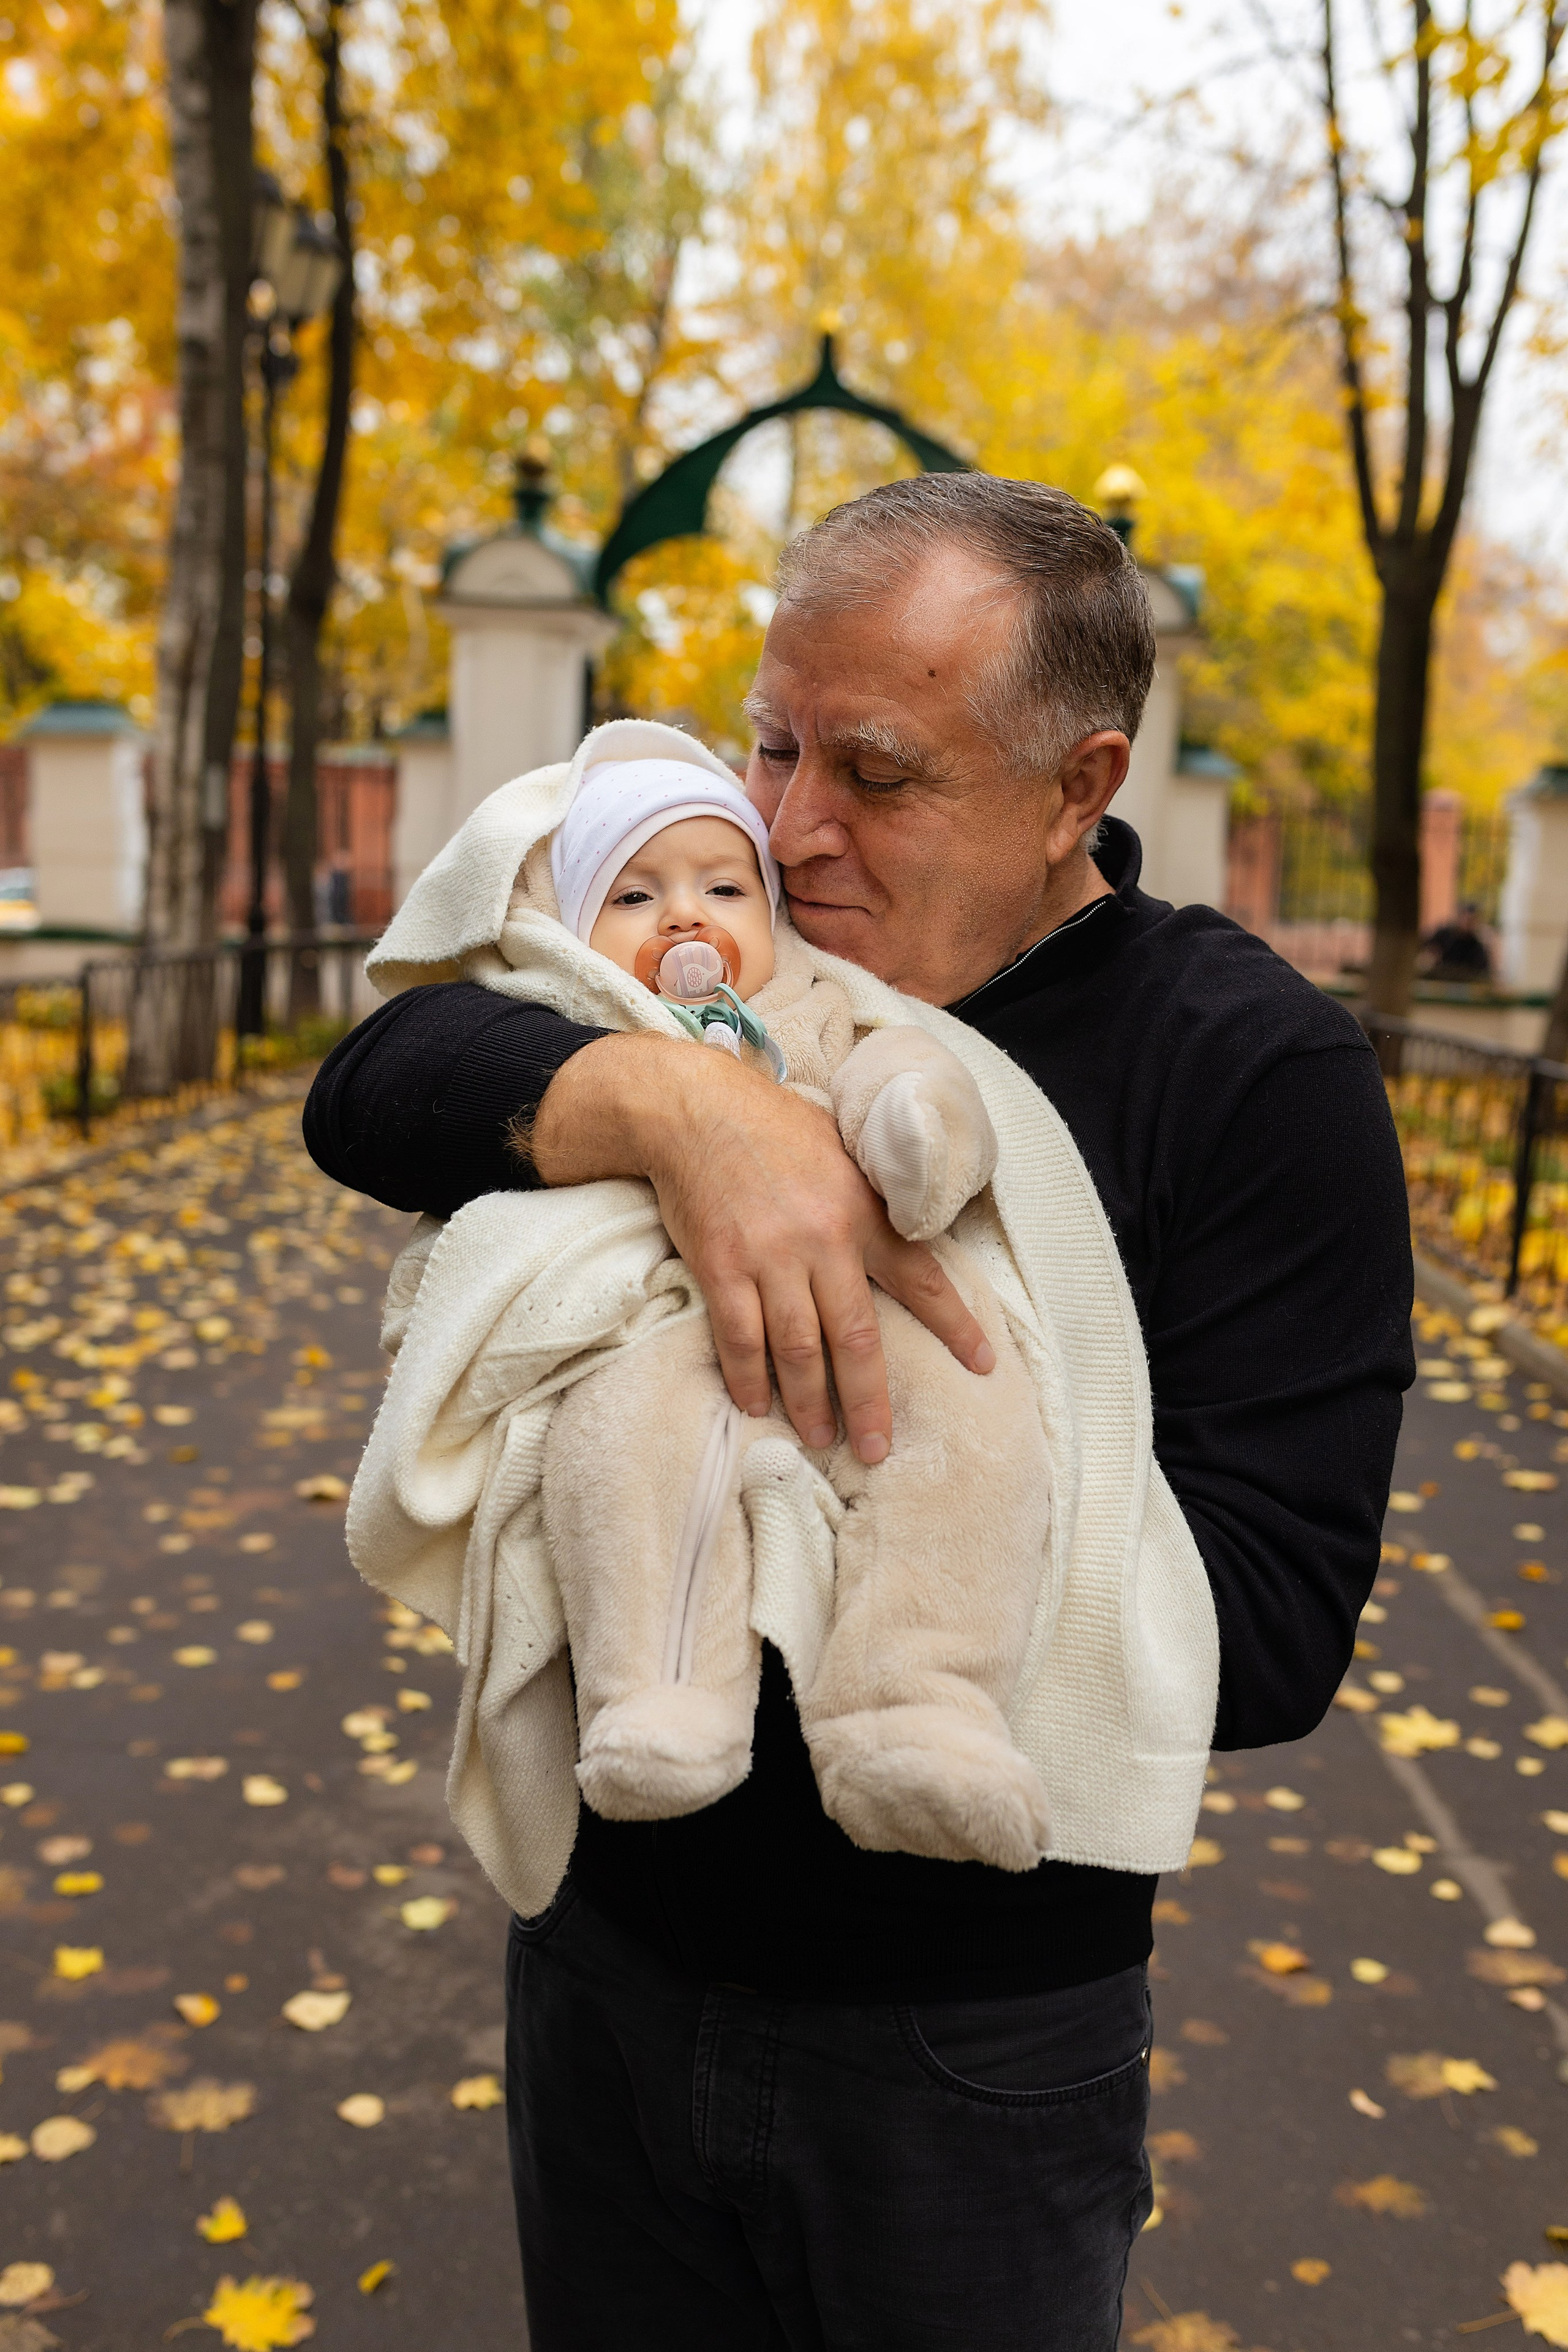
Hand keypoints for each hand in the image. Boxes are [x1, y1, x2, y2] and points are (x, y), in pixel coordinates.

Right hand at [525, 1034, 994, 1462]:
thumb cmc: (774, 1126)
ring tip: (821, 1438)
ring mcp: (770, 1258)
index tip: (983, 1366)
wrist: (696, 1108)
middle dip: (871, 1401)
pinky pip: (740, 1338)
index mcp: (863, 1212)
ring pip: (798, 1349)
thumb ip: (874, 1199)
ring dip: (810, 1401)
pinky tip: (756, 1406)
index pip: (922, 1279)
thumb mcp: (845, 1151)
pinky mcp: (722, 1267)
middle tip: (879, 1447)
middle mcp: (824, 1241)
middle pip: (857, 1338)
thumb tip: (907, 1232)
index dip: (955, 1326)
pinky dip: (749, 1378)